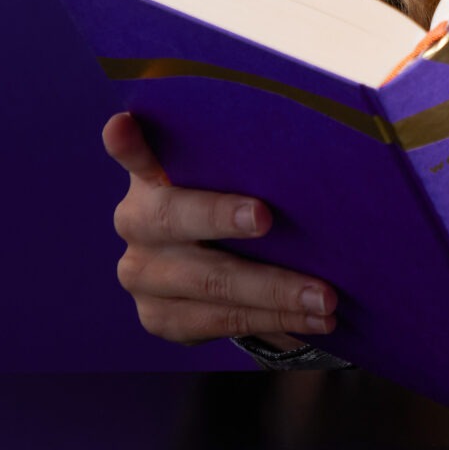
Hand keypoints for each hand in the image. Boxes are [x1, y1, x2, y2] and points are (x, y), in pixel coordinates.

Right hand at [104, 112, 336, 348]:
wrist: (207, 256)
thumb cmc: (231, 195)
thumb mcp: (227, 171)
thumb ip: (234, 153)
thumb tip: (290, 129)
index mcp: (148, 176)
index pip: (133, 154)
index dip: (131, 145)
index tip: (125, 127)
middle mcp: (135, 223)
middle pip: (174, 219)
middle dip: (222, 218)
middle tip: (267, 218)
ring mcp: (142, 276)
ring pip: (211, 285)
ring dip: (274, 293)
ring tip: (324, 299)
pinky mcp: (161, 318)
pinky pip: (222, 322)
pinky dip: (274, 322)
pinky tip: (312, 322)